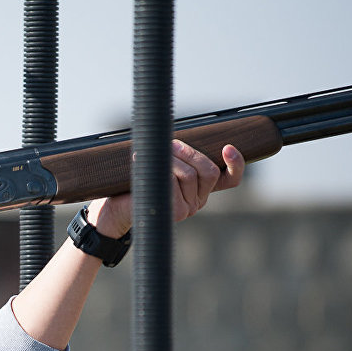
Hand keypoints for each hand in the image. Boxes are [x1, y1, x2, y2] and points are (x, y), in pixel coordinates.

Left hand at [88, 141, 245, 236]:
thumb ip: (180, 157)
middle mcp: (198, 201)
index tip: (228, 147)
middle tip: (169, 144)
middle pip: (207, 170)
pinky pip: (174, 182)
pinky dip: (159, 168)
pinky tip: (143, 163)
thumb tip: (183, 138)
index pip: (230, 179)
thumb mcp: (162, 166)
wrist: (116, 208)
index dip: (236, 164)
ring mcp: (188, 209)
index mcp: (200, 190)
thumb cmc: (138, 183)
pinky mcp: (175, 212)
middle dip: (189, 152)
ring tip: (151, 156)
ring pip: (190, 174)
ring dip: (170, 159)